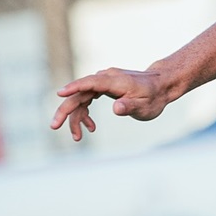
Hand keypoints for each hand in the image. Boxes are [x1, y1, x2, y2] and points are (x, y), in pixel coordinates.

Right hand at [50, 67, 168, 140]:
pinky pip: (87, 98)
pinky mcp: (104, 87)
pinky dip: (85, 113)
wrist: (161, 86)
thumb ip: (130, 106)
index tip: (60, 94)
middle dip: (66, 111)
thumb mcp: (145, 106)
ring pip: (81, 98)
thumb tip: (116, 108)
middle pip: (80, 93)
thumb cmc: (154, 97)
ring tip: (78, 137)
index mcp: (115, 81)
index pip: (90, 83)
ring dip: (76, 117)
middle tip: (54, 127)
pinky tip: (90, 127)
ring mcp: (104, 82)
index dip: (74, 88)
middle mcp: (106, 78)